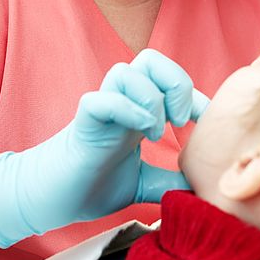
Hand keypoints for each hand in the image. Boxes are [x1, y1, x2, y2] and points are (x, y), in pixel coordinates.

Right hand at [0, 49, 209, 247]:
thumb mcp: (142, 183)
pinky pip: (103, 99)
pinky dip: (128, 110)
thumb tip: (199, 189)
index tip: (207, 122)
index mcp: (138, 110)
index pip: (170, 81)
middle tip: (179, 120)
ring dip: (151, 99)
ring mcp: (102, 108)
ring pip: (127, 71)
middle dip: (174, 82)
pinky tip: (139, 134)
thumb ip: (169, 181)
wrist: (52, 200)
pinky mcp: (84, 122)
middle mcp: (122, 102)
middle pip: (150, 59)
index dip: (194, 96)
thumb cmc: (92, 185)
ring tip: (155, 132)